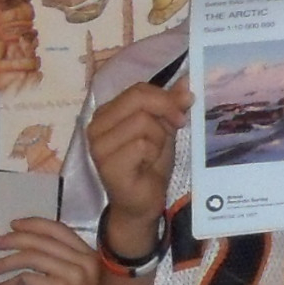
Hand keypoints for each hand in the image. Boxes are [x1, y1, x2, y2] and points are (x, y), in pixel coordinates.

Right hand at [83, 73, 187, 254]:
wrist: (141, 204)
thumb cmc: (149, 167)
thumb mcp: (163, 130)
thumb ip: (171, 105)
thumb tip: (188, 80)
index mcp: (106, 114)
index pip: (137, 90)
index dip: (165, 97)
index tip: (182, 112)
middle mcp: (96, 126)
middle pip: (138, 99)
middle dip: (165, 111)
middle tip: (178, 126)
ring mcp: (98, 145)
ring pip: (142, 121)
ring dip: (159, 138)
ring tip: (153, 154)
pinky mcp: (106, 164)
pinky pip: (141, 144)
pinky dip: (153, 154)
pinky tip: (146, 166)